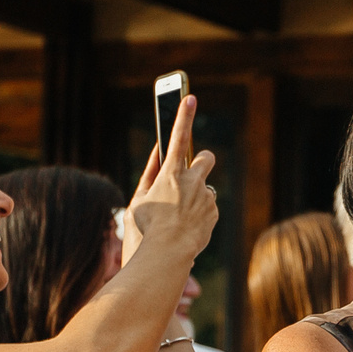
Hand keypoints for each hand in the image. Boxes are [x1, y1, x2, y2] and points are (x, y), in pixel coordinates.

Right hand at [124, 94, 219, 262]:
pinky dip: (198, 214)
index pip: (178, 137)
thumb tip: (158, 152)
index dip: (183, 115)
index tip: (189, 98)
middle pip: (205, 158)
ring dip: (195, 196)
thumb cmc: (146, 228)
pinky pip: (207, 208)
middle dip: (200, 162)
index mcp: (171, 173)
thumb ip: (149, 174)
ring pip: (204, 188)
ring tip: (179, 217)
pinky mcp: (213, 213)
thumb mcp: (138, 199)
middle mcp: (193, 180)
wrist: (168, 254)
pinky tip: (186, 228)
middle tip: (188, 175)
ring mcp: (206, 196)